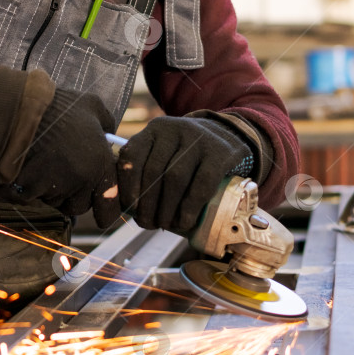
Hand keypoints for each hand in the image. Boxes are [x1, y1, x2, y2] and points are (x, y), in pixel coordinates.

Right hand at [12, 89, 119, 227]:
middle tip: (62, 172)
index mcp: (101, 163)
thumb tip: (110, 136)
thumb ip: (107, 123)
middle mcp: (82, 180)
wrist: (19, 110)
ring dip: (52, 191)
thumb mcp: (91, 105)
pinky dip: (30, 188)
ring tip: (43, 164)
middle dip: (73, 195)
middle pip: (81, 205)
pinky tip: (27, 167)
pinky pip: (34, 198)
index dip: (102, 204)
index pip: (109, 203)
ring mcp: (57, 188)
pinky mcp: (31, 191)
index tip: (95, 200)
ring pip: (57, 202)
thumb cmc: (57, 106)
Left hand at [117, 115, 253, 230]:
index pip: (132, 156)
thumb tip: (125, 208)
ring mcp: (198, 139)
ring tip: (164, 225)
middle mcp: (174, 129)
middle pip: (154, 171)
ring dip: (166, 208)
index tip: (130, 209)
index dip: (128, 186)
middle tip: (147, 224)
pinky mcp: (219, 154)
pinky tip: (185, 221)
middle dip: (147, 204)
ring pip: (175, 178)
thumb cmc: (187, 154)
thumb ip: (145, 169)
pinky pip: (201, 184)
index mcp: (154, 129)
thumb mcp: (165, 150)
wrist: (228, 137)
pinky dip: (190, 207)